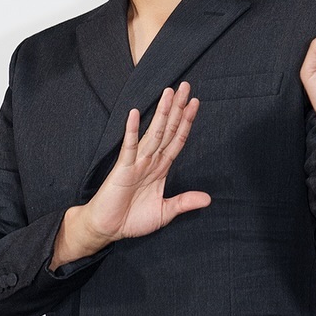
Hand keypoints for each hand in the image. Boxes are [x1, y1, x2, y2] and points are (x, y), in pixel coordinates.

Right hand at [51, 82, 209, 268]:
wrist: (108, 229)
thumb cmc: (132, 219)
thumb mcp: (164, 212)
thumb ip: (184, 203)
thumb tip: (208, 199)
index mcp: (160, 169)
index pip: (177, 140)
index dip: (187, 122)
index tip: (195, 103)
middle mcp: (149, 161)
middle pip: (168, 130)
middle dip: (177, 109)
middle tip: (186, 86)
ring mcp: (135, 163)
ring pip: (153, 134)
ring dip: (162, 113)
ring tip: (169, 92)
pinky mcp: (122, 169)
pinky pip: (129, 147)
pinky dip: (132, 131)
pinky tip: (135, 114)